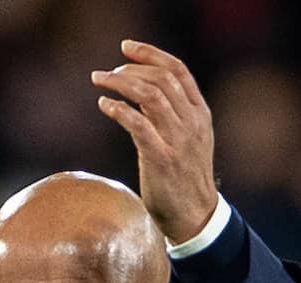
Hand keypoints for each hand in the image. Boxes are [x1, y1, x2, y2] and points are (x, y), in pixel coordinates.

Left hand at [92, 40, 216, 243]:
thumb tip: (142, 94)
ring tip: (100, 81)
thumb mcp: (189, 140)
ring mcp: (178, 140)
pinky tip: (104, 106)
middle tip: (106, 73)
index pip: (178, 71)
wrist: (195, 216)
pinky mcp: (161, 158)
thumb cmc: (185, 178)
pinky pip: (137, 124)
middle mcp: (192, 122)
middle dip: (130, 69)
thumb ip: (174, 116)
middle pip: (161, 79)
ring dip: (120, 83)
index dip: (151, 54)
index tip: (127, 47)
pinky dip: (118, 110)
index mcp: (200, 114)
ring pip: (149, 95)